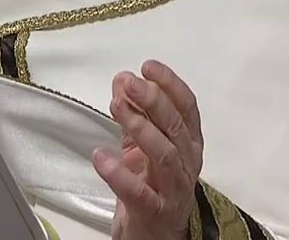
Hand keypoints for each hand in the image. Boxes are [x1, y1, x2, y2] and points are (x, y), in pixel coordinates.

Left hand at [93, 60, 202, 239]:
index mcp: (188, 143)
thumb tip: (122, 80)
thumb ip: (133, 113)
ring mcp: (173, 189)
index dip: (170, 85)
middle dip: (153, 100)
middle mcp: (187, 163)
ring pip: (164, 154)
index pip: (187, 108)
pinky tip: (100, 156)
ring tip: (116, 107)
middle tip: (130, 82)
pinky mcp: (155, 211)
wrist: (153, 233)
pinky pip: (139, 192)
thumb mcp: (140, 144)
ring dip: (140, 127)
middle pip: (176, 127)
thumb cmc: (151, 184)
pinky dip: (119, 173)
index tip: (148, 66)